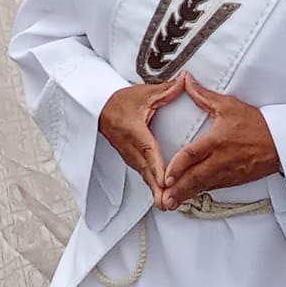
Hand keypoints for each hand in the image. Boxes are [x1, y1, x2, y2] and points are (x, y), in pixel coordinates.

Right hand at [97, 80, 182, 196]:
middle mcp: (132, 148)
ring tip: (168, 205)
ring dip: (156, 191)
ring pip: (146, 177)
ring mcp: (131, 157)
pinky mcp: (132, 162)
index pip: (149, 151)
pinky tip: (164, 197)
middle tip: (169, 204)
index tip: (166, 181)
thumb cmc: (121, 102)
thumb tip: (187, 80)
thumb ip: (167, 90)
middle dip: (159, 189)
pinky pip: (145, 176)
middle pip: (148, 171)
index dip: (158, 166)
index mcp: (136, 132)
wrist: (99, 109)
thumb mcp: (144, 94)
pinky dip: (154, 187)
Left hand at [158, 74, 280, 210]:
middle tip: (163, 201)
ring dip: (186, 195)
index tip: (166, 176)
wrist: (281, 142)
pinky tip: (187, 197)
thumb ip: (203, 95)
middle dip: (178, 190)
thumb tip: (186, 81)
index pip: (194, 155)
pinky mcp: (233, 180)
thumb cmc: (256, 124)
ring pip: (202, 186)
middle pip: (195, 178)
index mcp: (217, 141)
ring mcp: (227, 173)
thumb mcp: (228, 105)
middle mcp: (221, 161)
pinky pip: (212, 187)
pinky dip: (198, 192)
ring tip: (170, 204)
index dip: (178, 166)